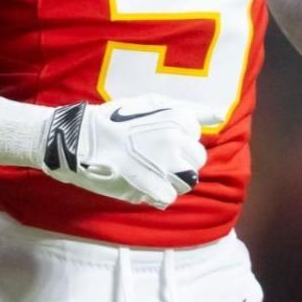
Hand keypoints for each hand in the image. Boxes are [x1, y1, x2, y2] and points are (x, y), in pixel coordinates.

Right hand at [38, 95, 213, 208]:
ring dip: (170, 180)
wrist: (81, 140)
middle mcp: (177, 141)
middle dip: (180, 163)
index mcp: (178, 119)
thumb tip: (220, 115)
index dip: (177, 141)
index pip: (196, 139)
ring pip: (187, 183)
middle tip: (153, 158)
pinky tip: (141, 184)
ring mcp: (166, 166)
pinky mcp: (154, 188)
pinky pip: (169, 198)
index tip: (155, 139)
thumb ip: (190, 110)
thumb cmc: (116, 120)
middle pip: (196, 162)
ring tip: (148, 172)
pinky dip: (156, 195)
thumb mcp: (153, 104)